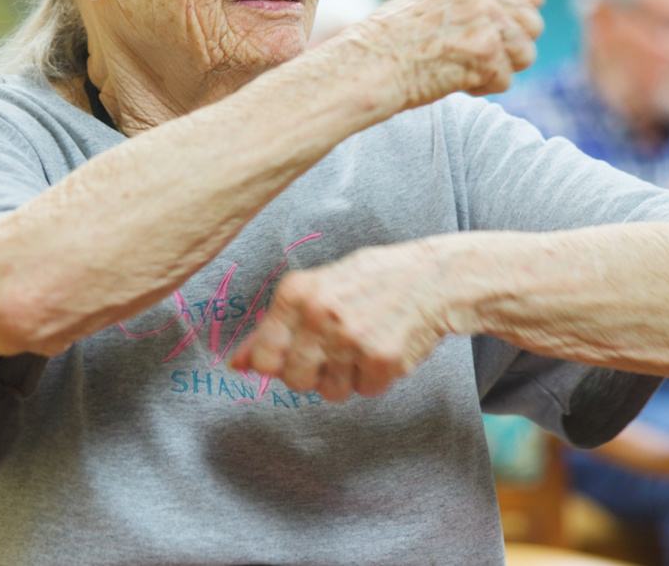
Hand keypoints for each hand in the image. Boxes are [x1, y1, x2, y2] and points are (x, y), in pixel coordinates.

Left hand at [229, 242, 455, 401]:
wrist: (432, 277)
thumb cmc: (370, 281)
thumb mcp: (317, 289)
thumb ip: (274, 327)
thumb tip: (236, 364)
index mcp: (296, 293)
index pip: (264, 359)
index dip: (282, 364)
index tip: (299, 354)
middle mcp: (318, 313)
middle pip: (295, 381)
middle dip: (315, 374)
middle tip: (338, 349)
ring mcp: (350, 337)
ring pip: (331, 392)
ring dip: (348, 378)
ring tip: (363, 345)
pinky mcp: (381, 357)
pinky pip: (366, 391)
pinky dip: (376, 378)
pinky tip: (385, 348)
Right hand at [342, 0, 544, 110]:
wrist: (368, 65)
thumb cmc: (393, 37)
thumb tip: (519, 9)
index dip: (512, 23)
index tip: (484, 36)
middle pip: (532, 25)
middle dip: (510, 48)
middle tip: (475, 57)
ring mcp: (485, 16)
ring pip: (525, 54)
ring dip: (498, 69)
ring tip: (462, 67)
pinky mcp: (485, 50)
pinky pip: (506, 80)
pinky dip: (482, 87)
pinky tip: (452, 79)